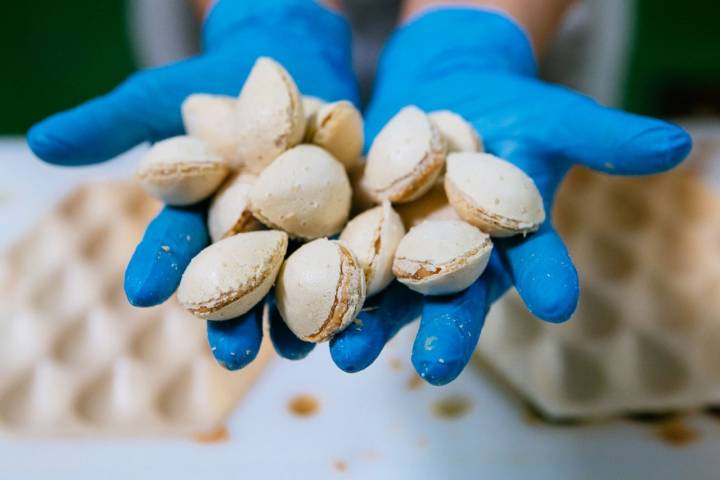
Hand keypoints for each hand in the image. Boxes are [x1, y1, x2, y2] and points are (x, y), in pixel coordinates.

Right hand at [28, 0, 358, 369]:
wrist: (294, 65)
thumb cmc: (222, 81)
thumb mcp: (167, 94)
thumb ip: (116, 121)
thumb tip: (43, 140)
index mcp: (201, 212)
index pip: (176, 243)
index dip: (160, 265)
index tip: (141, 291)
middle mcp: (248, 235)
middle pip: (239, 282)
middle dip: (234, 318)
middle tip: (231, 355)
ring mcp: (301, 233)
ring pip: (298, 285)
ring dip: (301, 322)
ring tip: (302, 352)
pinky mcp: (350, 222)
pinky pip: (356, 257)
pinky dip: (360, 286)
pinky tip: (361, 318)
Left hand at [327, 8, 691, 384]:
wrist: (446, 92)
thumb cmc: (507, 107)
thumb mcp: (551, 115)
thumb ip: (601, 136)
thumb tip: (681, 147)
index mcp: (510, 235)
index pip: (534, 260)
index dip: (549, 278)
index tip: (561, 305)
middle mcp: (458, 255)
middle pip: (453, 293)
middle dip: (444, 328)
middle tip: (434, 367)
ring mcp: (405, 247)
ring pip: (387, 293)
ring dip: (367, 324)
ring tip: (344, 356)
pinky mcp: (357, 230)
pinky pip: (335, 262)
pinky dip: (313, 287)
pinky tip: (291, 318)